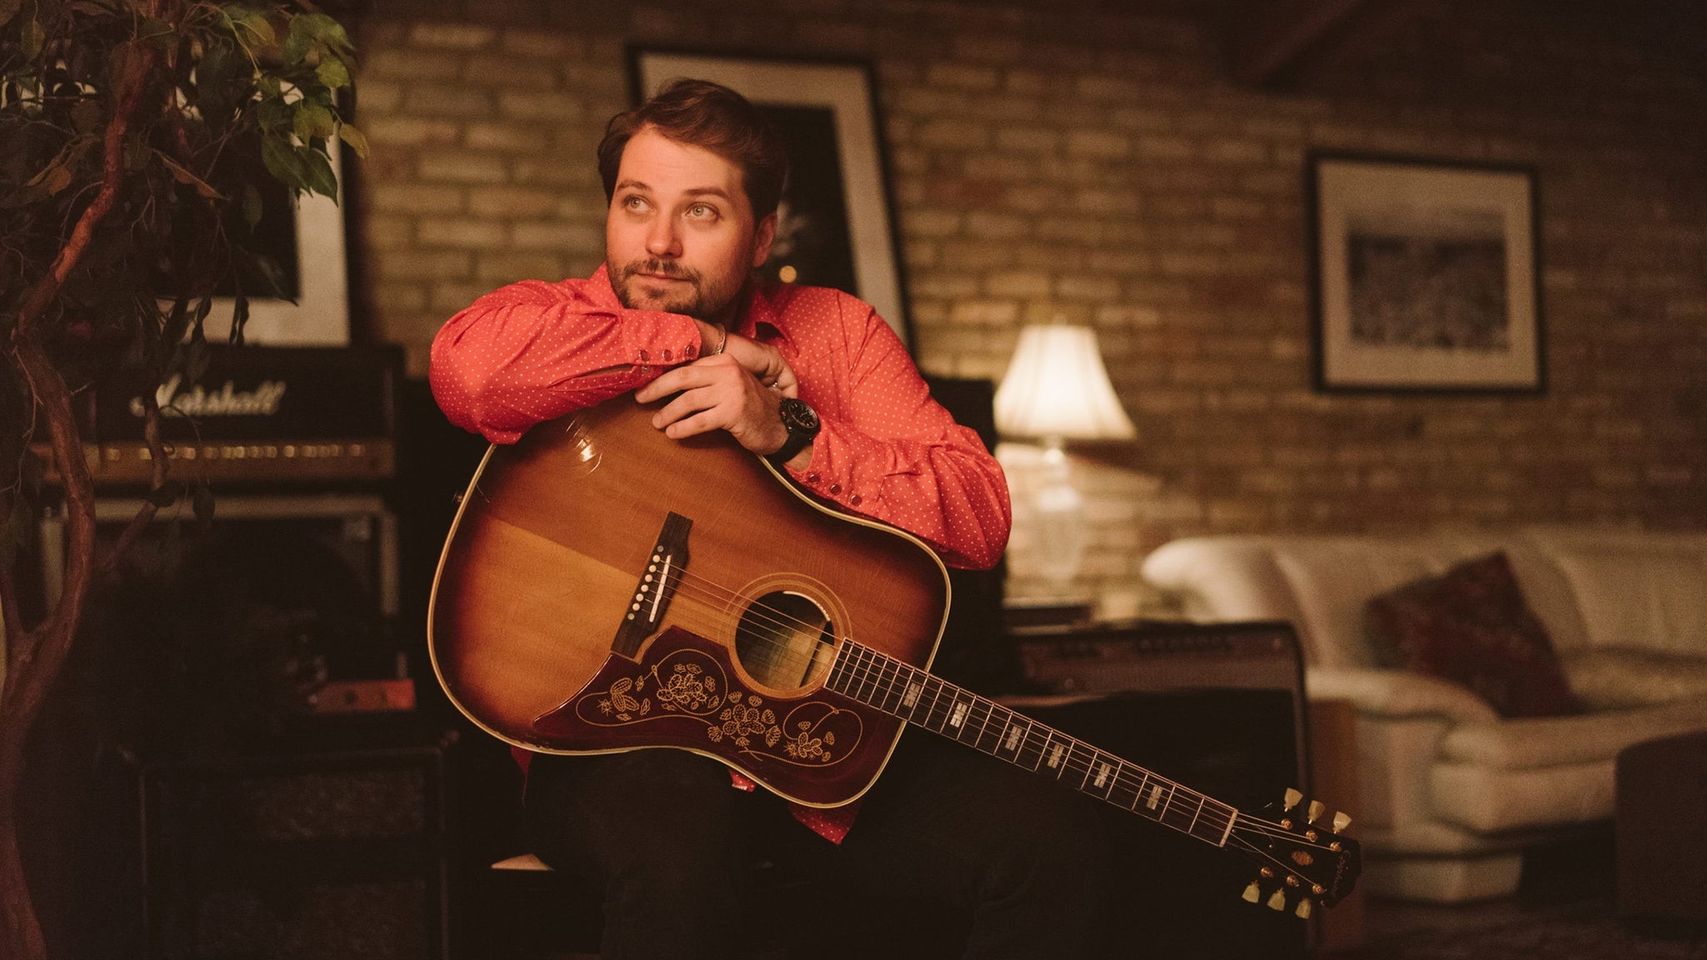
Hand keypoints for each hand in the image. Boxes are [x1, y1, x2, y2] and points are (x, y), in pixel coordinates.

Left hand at [634, 349, 795, 455]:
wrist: (780, 424)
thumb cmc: (750, 407)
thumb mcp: (730, 386)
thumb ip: (707, 381)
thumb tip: (668, 386)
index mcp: (725, 362)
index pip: (687, 367)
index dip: (663, 376)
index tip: (645, 386)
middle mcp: (728, 372)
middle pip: (682, 378)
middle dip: (656, 389)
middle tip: (639, 399)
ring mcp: (732, 392)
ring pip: (688, 401)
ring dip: (668, 413)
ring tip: (657, 423)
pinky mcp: (734, 412)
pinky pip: (700, 421)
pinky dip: (683, 428)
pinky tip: (673, 434)